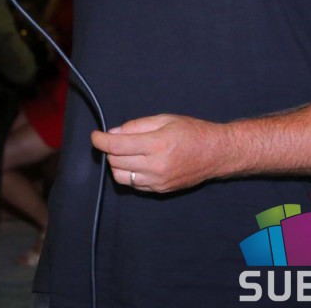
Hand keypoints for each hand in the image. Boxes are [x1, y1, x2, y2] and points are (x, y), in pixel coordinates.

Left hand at [91, 114, 227, 193]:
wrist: (215, 153)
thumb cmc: (192, 132)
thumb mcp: (165, 119)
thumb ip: (137, 126)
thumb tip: (114, 133)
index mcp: (156, 144)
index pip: (117, 146)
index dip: (101, 141)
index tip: (95, 136)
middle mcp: (155, 165)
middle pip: (115, 162)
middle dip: (110, 150)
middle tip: (116, 140)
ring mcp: (157, 181)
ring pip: (121, 176)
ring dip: (117, 164)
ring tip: (127, 152)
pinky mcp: (160, 190)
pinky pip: (134, 184)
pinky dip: (129, 173)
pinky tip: (138, 162)